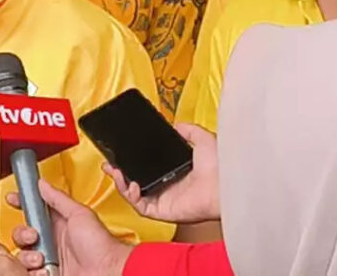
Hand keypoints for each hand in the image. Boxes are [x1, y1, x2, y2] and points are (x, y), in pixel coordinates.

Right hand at [8, 181, 133, 275]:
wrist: (107, 271)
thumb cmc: (100, 244)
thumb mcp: (79, 214)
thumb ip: (58, 199)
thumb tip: (42, 184)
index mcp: (58, 224)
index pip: (33, 211)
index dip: (21, 204)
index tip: (12, 198)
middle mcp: (52, 242)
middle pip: (23, 235)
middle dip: (23, 234)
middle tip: (34, 236)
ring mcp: (50, 260)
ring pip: (23, 255)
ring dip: (28, 255)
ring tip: (41, 257)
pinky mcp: (49, 275)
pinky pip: (29, 273)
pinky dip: (33, 272)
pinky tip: (45, 269)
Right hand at [105, 123, 219, 223]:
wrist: (227, 183)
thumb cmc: (221, 166)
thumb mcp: (202, 138)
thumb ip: (188, 130)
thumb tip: (176, 124)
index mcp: (175, 173)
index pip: (146, 170)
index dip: (131, 164)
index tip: (119, 154)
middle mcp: (168, 188)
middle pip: (135, 184)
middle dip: (118, 175)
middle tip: (108, 165)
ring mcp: (164, 200)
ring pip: (134, 196)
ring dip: (121, 185)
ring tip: (115, 172)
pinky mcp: (164, 211)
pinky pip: (141, 207)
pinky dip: (131, 197)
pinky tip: (130, 184)